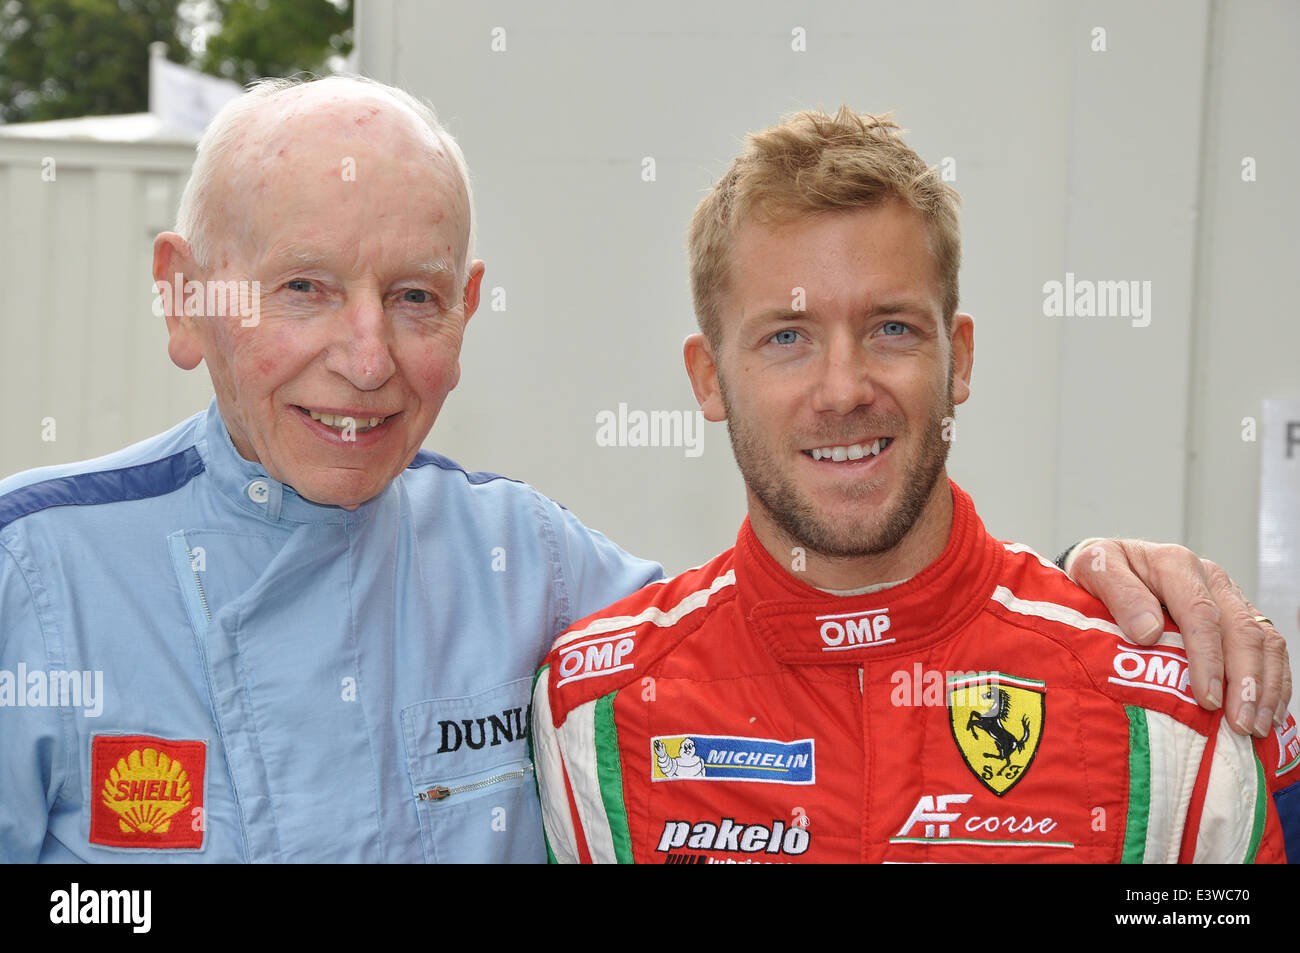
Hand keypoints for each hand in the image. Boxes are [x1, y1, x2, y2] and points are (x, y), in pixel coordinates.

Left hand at [1065, 538, 1289, 736]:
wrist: (1106, 563)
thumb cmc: (1098, 571)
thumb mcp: (1094, 570)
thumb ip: (1119, 594)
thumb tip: (1148, 632)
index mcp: (1176, 565)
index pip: (1201, 613)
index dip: (1208, 658)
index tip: (1206, 698)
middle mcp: (1211, 578)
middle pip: (1242, 631)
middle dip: (1245, 681)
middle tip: (1239, 724)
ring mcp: (1230, 597)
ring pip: (1265, 641)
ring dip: (1265, 687)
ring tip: (1254, 727)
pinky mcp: (1239, 616)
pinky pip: (1270, 648)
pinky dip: (1274, 682)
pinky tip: (1267, 714)